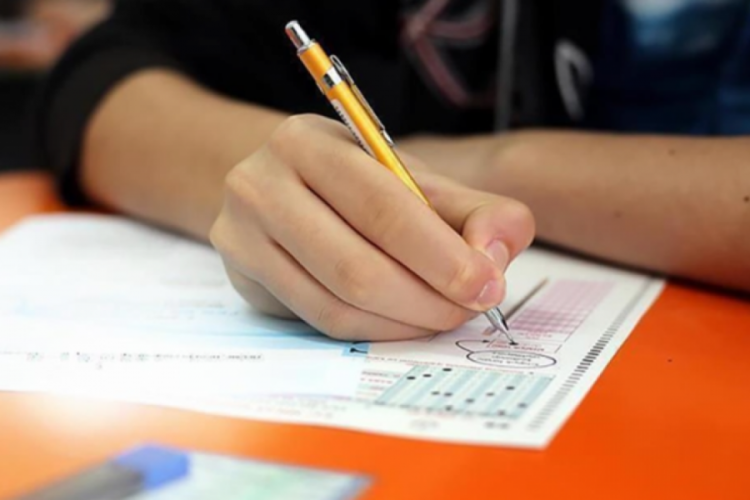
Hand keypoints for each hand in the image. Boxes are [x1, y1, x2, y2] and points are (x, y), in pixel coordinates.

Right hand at [210, 114, 534, 340]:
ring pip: (338, 302)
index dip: (441, 254)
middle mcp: (261, 185)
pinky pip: (321, 321)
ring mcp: (241, 236)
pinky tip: (405, 320)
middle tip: (470, 308)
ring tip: (443, 314)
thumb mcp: (410, 178)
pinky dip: (376, 330)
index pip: (382, 206)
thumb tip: (494, 254)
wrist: (277, 187)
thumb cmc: (353, 182)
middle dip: (429, 297)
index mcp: (308, 142)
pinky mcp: (242, 279)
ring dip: (406, 321)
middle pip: (357, 266)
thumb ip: (470, 209)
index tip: (487, 284)